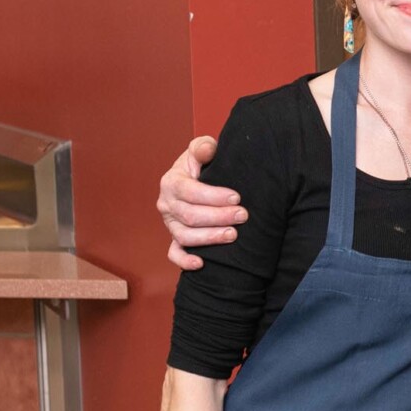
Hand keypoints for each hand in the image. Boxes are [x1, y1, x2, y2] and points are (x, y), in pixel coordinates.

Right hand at [158, 136, 239, 270]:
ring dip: (209, 238)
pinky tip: (202, 263)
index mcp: (171, 182)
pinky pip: (174, 254)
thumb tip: (207, 149)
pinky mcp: (175, 238)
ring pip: (185, 236)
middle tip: (242, 216)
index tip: (236, 197)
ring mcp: (170, 224)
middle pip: (189, 216)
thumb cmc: (202, 164)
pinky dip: (185, 261)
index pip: (190, 191)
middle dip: (218, 217)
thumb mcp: (201, 150)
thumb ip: (203, 147)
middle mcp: (167, 204)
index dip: (213, 196)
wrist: (196, 179)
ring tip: (233, 235)